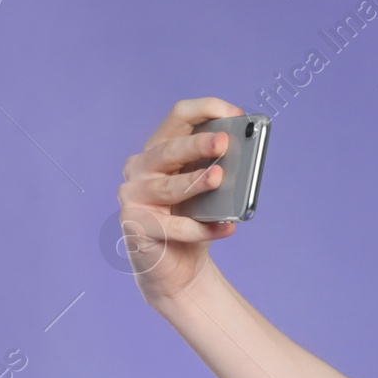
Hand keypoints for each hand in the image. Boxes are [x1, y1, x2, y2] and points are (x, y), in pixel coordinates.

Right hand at [117, 96, 244, 307]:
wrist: (177, 267)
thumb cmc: (194, 219)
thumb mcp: (210, 191)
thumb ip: (219, 170)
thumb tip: (245, 159)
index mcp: (160, 149)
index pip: (178, 118)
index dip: (205, 110)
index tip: (235, 114)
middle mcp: (140, 167)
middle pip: (169, 149)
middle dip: (198, 144)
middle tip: (224, 142)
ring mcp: (133, 196)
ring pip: (167, 187)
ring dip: (195, 182)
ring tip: (219, 179)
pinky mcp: (135, 226)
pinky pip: (172, 227)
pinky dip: (201, 229)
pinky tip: (227, 227)